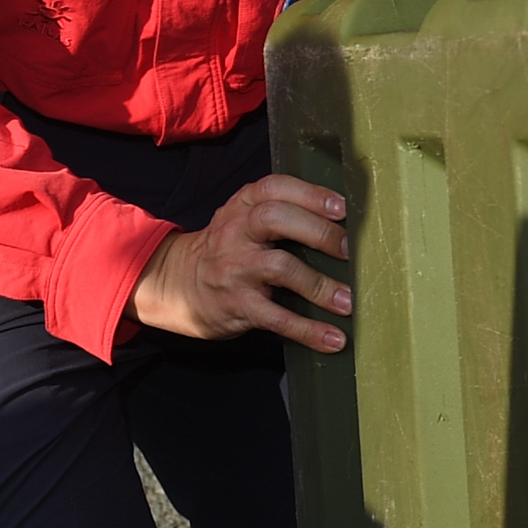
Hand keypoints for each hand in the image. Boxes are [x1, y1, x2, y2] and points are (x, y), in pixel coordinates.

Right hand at [132, 174, 354, 352]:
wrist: (176, 284)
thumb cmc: (228, 249)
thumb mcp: (243, 220)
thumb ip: (282, 212)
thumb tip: (346, 222)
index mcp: (243, 206)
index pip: (274, 188)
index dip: (310, 194)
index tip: (342, 207)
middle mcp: (236, 232)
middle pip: (276, 219)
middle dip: (319, 232)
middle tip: (351, 250)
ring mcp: (234, 268)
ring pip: (278, 267)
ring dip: (319, 285)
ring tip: (348, 302)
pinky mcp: (236, 304)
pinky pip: (275, 317)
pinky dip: (306, 330)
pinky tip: (332, 339)